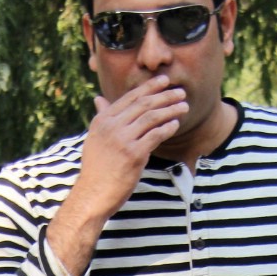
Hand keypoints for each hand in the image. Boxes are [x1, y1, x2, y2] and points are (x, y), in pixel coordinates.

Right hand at [47, 76, 188, 275]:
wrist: (92, 195)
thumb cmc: (96, 169)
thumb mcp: (95, 139)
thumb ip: (101, 117)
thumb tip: (98, 98)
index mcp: (102, 121)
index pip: (129, 98)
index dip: (149, 87)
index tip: (164, 80)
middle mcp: (111, 127)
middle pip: (143, 104)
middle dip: (164, 95)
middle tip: (181, 91)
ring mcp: (122, 140)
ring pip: (151, 117)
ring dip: (170, 109)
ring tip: (184, 106)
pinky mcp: (133, 155)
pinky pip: (155, 135)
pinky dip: (167, 128)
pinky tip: (176, 124)